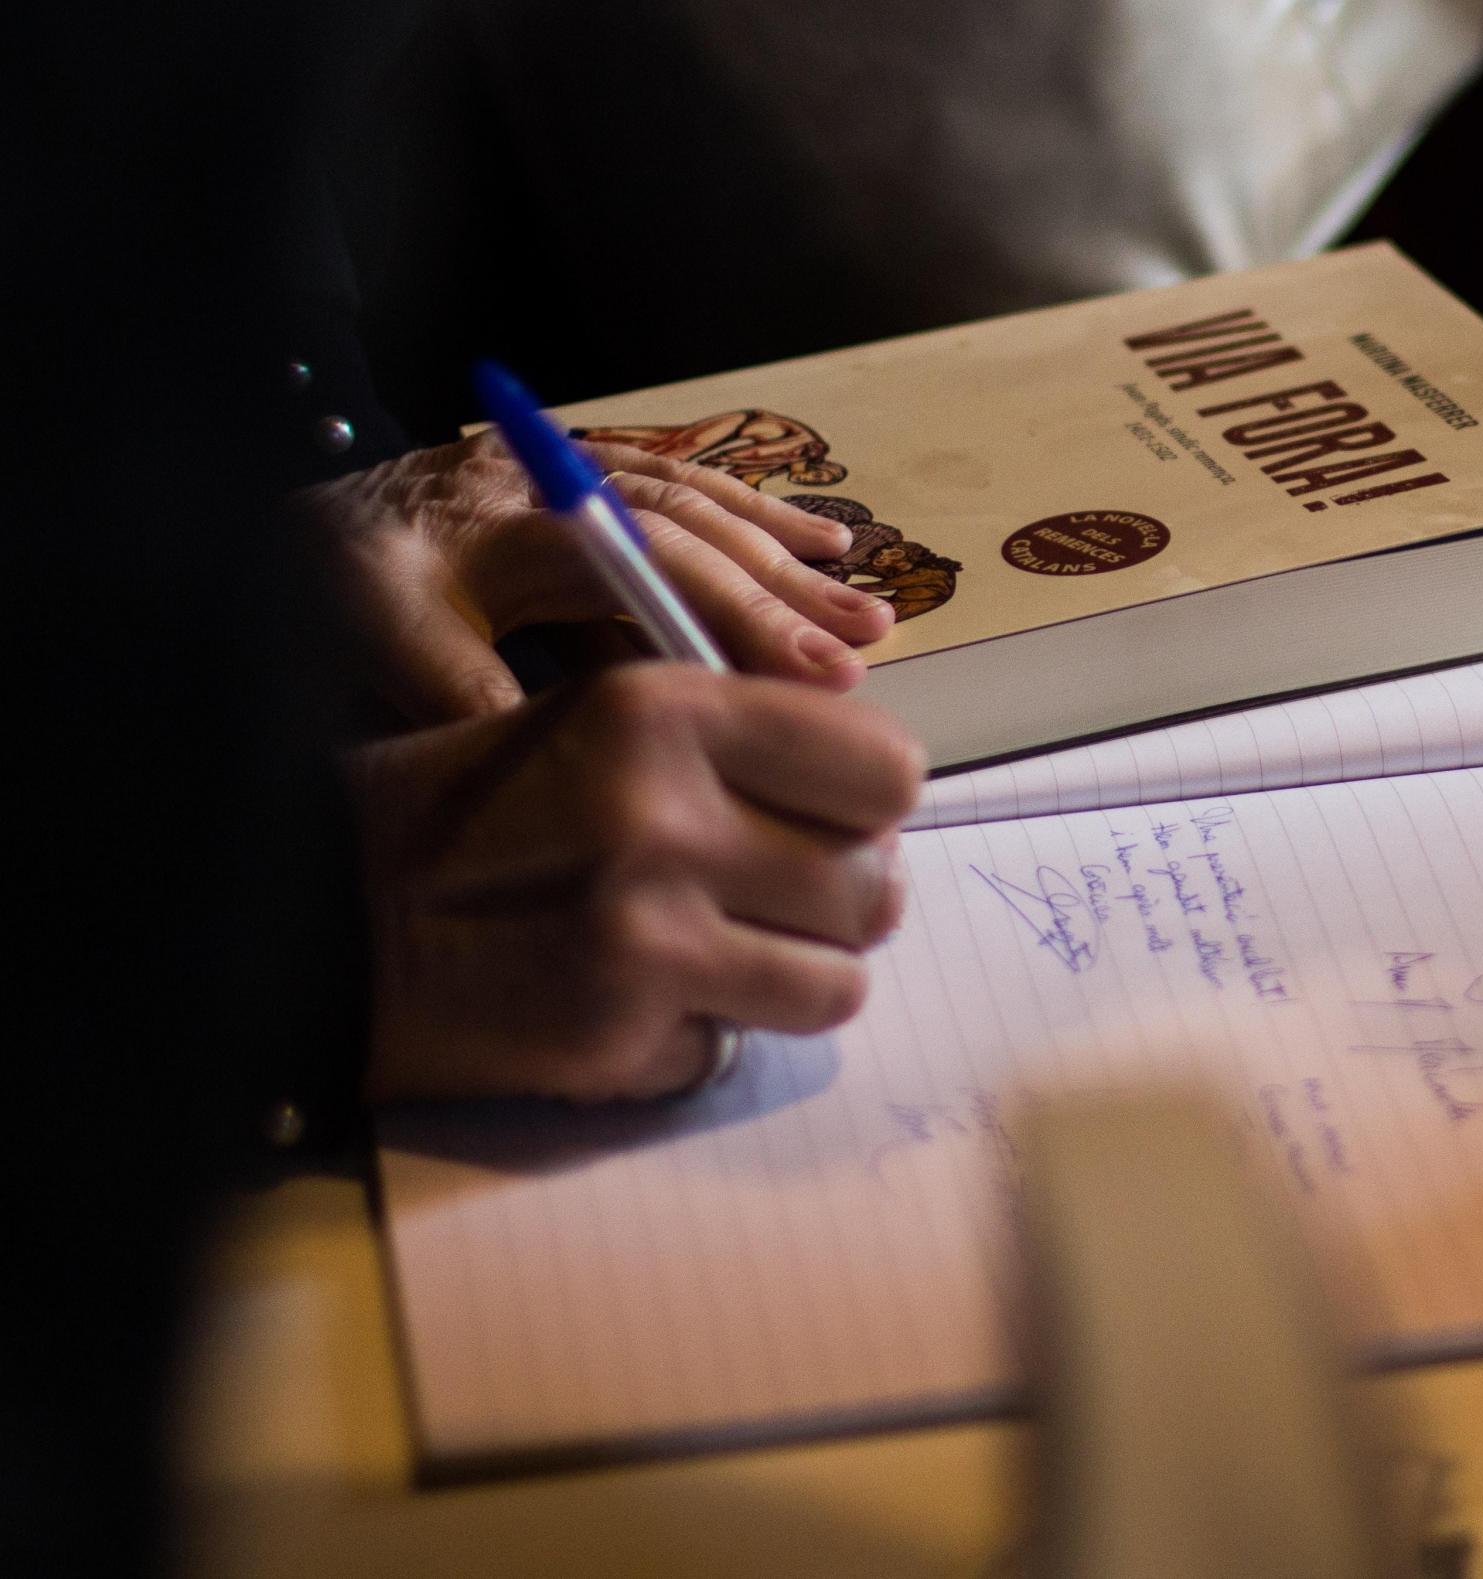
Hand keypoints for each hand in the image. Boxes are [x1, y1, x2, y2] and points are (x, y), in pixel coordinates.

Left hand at [302, 432, 897, 722]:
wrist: (271, 526)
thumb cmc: (325, 588)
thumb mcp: (378, 648)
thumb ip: (474, 697)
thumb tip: (578, 761)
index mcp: (513, 520)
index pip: (655, 566)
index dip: (742, 621)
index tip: (819, 675)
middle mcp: (553, 481)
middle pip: (694, 533)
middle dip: (786, 593)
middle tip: (869, 647)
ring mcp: (566, 472)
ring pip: (699, 508)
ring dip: (786, 557)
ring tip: (866, 607)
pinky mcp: (570, 479)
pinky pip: (681, 492)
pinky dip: (753, 520)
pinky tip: (815, 546)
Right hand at [351, 663, 922, 1102]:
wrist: (321, 917)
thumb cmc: (476, 811)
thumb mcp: (604, 721)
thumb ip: (739, 749)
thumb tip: (878, 809)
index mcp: (670, 710)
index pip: (885, 767)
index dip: (868, 805)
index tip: (832, 821)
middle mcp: (668, 815)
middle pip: (876, 886)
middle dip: (838, 904)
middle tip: (773, 901)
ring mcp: (648, 935)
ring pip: (838, 983)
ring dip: (790, 980)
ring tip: (714, 956)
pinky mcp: (620, 1034)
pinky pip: (738, 1048)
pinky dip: (698, 1038)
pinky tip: (628, 1004)